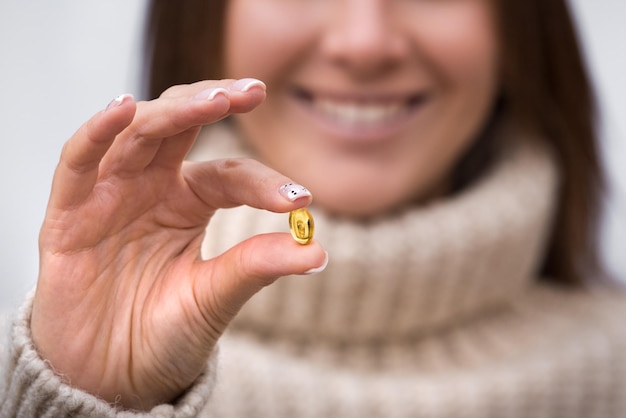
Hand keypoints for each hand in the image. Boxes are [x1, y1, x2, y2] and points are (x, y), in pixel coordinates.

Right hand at [30, 79, 326, 409]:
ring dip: (173, 110)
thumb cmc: (162, 336)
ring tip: (215, 100)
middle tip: (255, 91)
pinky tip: (123, 110)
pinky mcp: (69, 213)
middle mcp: (152, 187)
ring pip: (138, 132)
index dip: (265, 183)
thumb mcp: (214, 299)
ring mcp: (111, 195)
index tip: (302, 200)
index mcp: (190, 202)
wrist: (110, 379)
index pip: (231, 176)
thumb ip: (256, 267)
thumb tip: (319, 251)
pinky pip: (78, 161)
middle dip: (215, 101)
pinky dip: (97, 133)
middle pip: (182, 125)